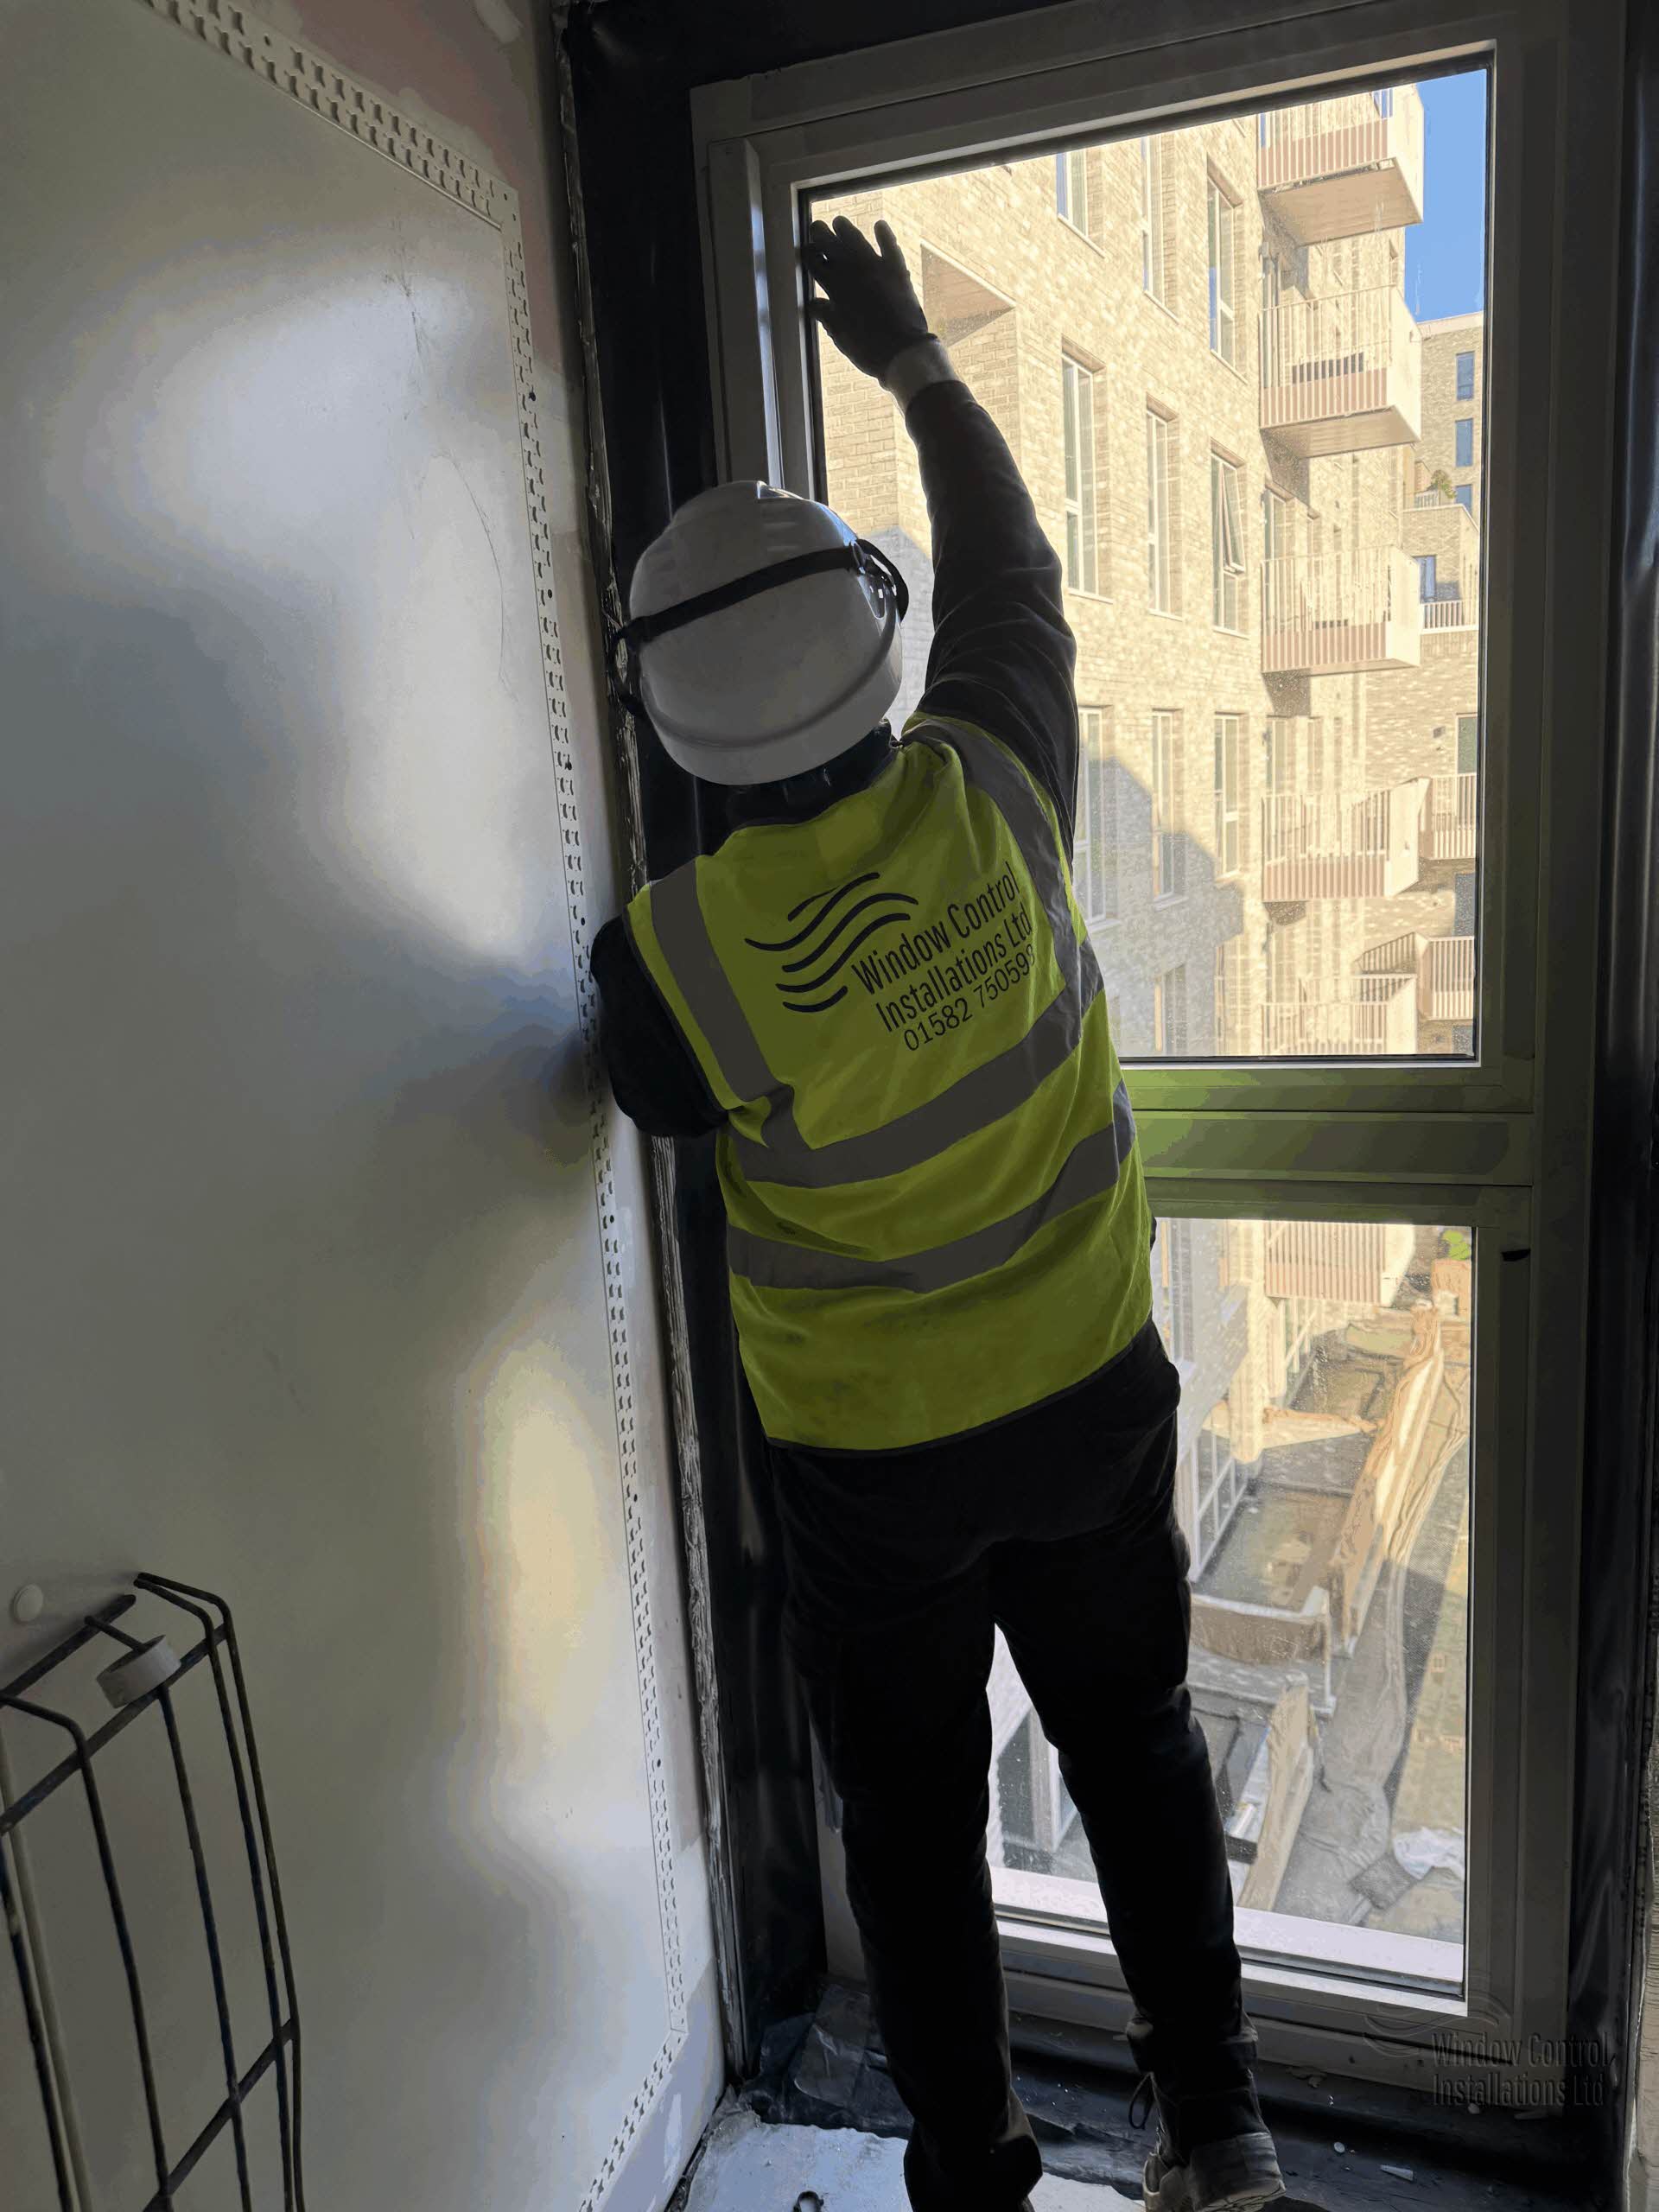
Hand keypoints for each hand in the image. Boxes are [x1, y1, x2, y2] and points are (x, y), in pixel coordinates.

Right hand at [804, 216, 930, 382]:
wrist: (902, 352)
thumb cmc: (868, 349)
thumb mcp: (840, 336)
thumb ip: (826, 315)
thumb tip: (814, 303)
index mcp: (835, 289)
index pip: (817, 264)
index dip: (810, 255)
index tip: (807, 250)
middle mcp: (853, 273)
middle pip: (833, 246)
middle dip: (822, 235)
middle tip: (817, 227)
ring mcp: (876, 269)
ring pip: (857, 241)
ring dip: (847, 230)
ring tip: (839, 222)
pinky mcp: (897, 271)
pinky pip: (889, 247)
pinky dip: (884, 235)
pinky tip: (879, 225)